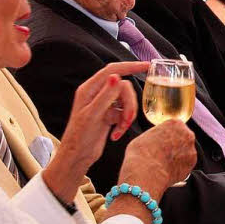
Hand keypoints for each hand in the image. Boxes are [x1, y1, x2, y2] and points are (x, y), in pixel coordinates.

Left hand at [44, 62, 147, 201]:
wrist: (77, 157)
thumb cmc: (79, 137)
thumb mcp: (93, 115)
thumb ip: (106, 95)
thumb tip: (116, 76)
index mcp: (89, 89)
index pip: (113, 70)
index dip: (130, 66)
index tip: (147, 66)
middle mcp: (97, 94)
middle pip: (124, 89)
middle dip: (129, 104)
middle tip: (127, 120)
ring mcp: (104, 105)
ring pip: (126, 102)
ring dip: (127, 117)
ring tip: (120, 129)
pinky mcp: (109, 115)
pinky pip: (125, 114)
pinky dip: (123, 124)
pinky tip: (115, 134)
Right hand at [119, 119, 197, 196]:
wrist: (147, 173)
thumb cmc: (142, 154)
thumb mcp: (144, 136)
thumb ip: (156, 135)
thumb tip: (155, 140)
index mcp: (176, 124)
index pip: (174, 126)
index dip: (166, 135)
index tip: (161, 141)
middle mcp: (187, 135)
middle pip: (182, 138)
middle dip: (175, 145)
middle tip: (163, 152)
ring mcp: (191, 150)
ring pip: (185, 152)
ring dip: (178, 156)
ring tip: (164, 163)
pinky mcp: (192, 165)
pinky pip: (185, 164)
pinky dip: (179, 167)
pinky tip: (168, 170)